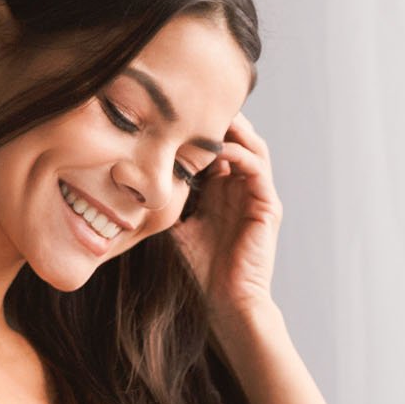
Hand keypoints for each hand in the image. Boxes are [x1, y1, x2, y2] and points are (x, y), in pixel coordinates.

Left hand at [168, 113, 280, 322]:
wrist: (226, 302)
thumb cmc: (201, 270)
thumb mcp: (177, 226)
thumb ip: (168, 200)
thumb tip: (136, 180)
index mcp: (223, 190)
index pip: (215, 147)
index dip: (199, 130)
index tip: (174, 113)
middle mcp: (242, 187)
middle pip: (238, 139)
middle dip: (219, 120)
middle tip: (194, 102)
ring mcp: (258, 195)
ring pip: (252, 146)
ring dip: (233, 129)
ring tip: (212, 114)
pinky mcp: (268, 205)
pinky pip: (257, 168)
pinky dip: (240, 153)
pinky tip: (218, 148)